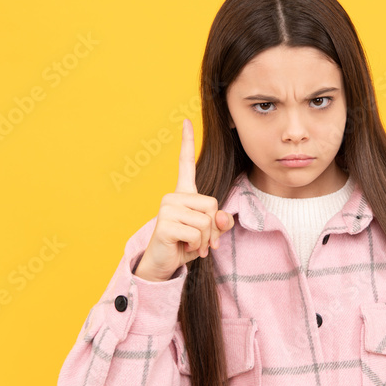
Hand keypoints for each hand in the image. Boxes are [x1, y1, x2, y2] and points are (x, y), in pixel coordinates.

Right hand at [134, 119, 234, 281]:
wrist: (162, 264)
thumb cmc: (184, 245)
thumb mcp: (207, 233)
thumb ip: (219, 223)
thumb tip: (223, 218)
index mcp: (182, 194)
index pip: (185, 163)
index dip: (187, 142)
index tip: (186, 121)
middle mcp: (172, 196)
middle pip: (212, 204)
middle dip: (213, 228)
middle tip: (203, 241)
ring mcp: (167, 209)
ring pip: (206, 221)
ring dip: (205, 240)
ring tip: (193, 245)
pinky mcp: (165, 224)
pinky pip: (197, 233)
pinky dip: (197, 246)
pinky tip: (185, 248)